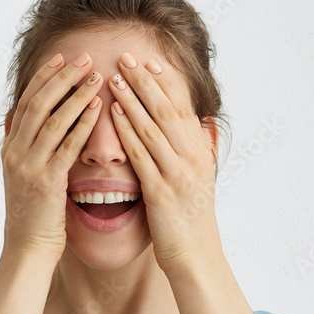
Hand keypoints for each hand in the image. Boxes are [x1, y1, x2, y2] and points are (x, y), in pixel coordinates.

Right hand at [0, 52, 104, 263]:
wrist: (28, 245)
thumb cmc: (34, 211)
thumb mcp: (21, 173)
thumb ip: (22, 145)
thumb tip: (19, 118)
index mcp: (11, 147)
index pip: (26, 102)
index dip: (45, 77)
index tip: (62, 57)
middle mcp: (16, 152)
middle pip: (38, 103)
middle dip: (62, 77)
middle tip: (83, 57)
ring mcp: (28, 166)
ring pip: (52, 119)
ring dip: (76, 95)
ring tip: (95, 76)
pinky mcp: (46, 181)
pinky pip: (66, 146)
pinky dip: (82, 124)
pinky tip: (97, 108)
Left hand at [108, 51, 222, 271]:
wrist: (196, 256)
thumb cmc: (192, 220)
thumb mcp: (199, 179)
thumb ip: (195, 151)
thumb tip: (196, 126)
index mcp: (200, 152)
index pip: (182, 108)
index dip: (165, 83)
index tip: (149, 61)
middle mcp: (192, 158)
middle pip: (167, 110)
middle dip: (146, 81)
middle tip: (127, 57)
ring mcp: (178, 174)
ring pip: (153, 127)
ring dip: (132, 99)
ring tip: (114, 77)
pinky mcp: (162, 192)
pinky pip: (142, 155)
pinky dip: (127, 131)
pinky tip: (112, 114)